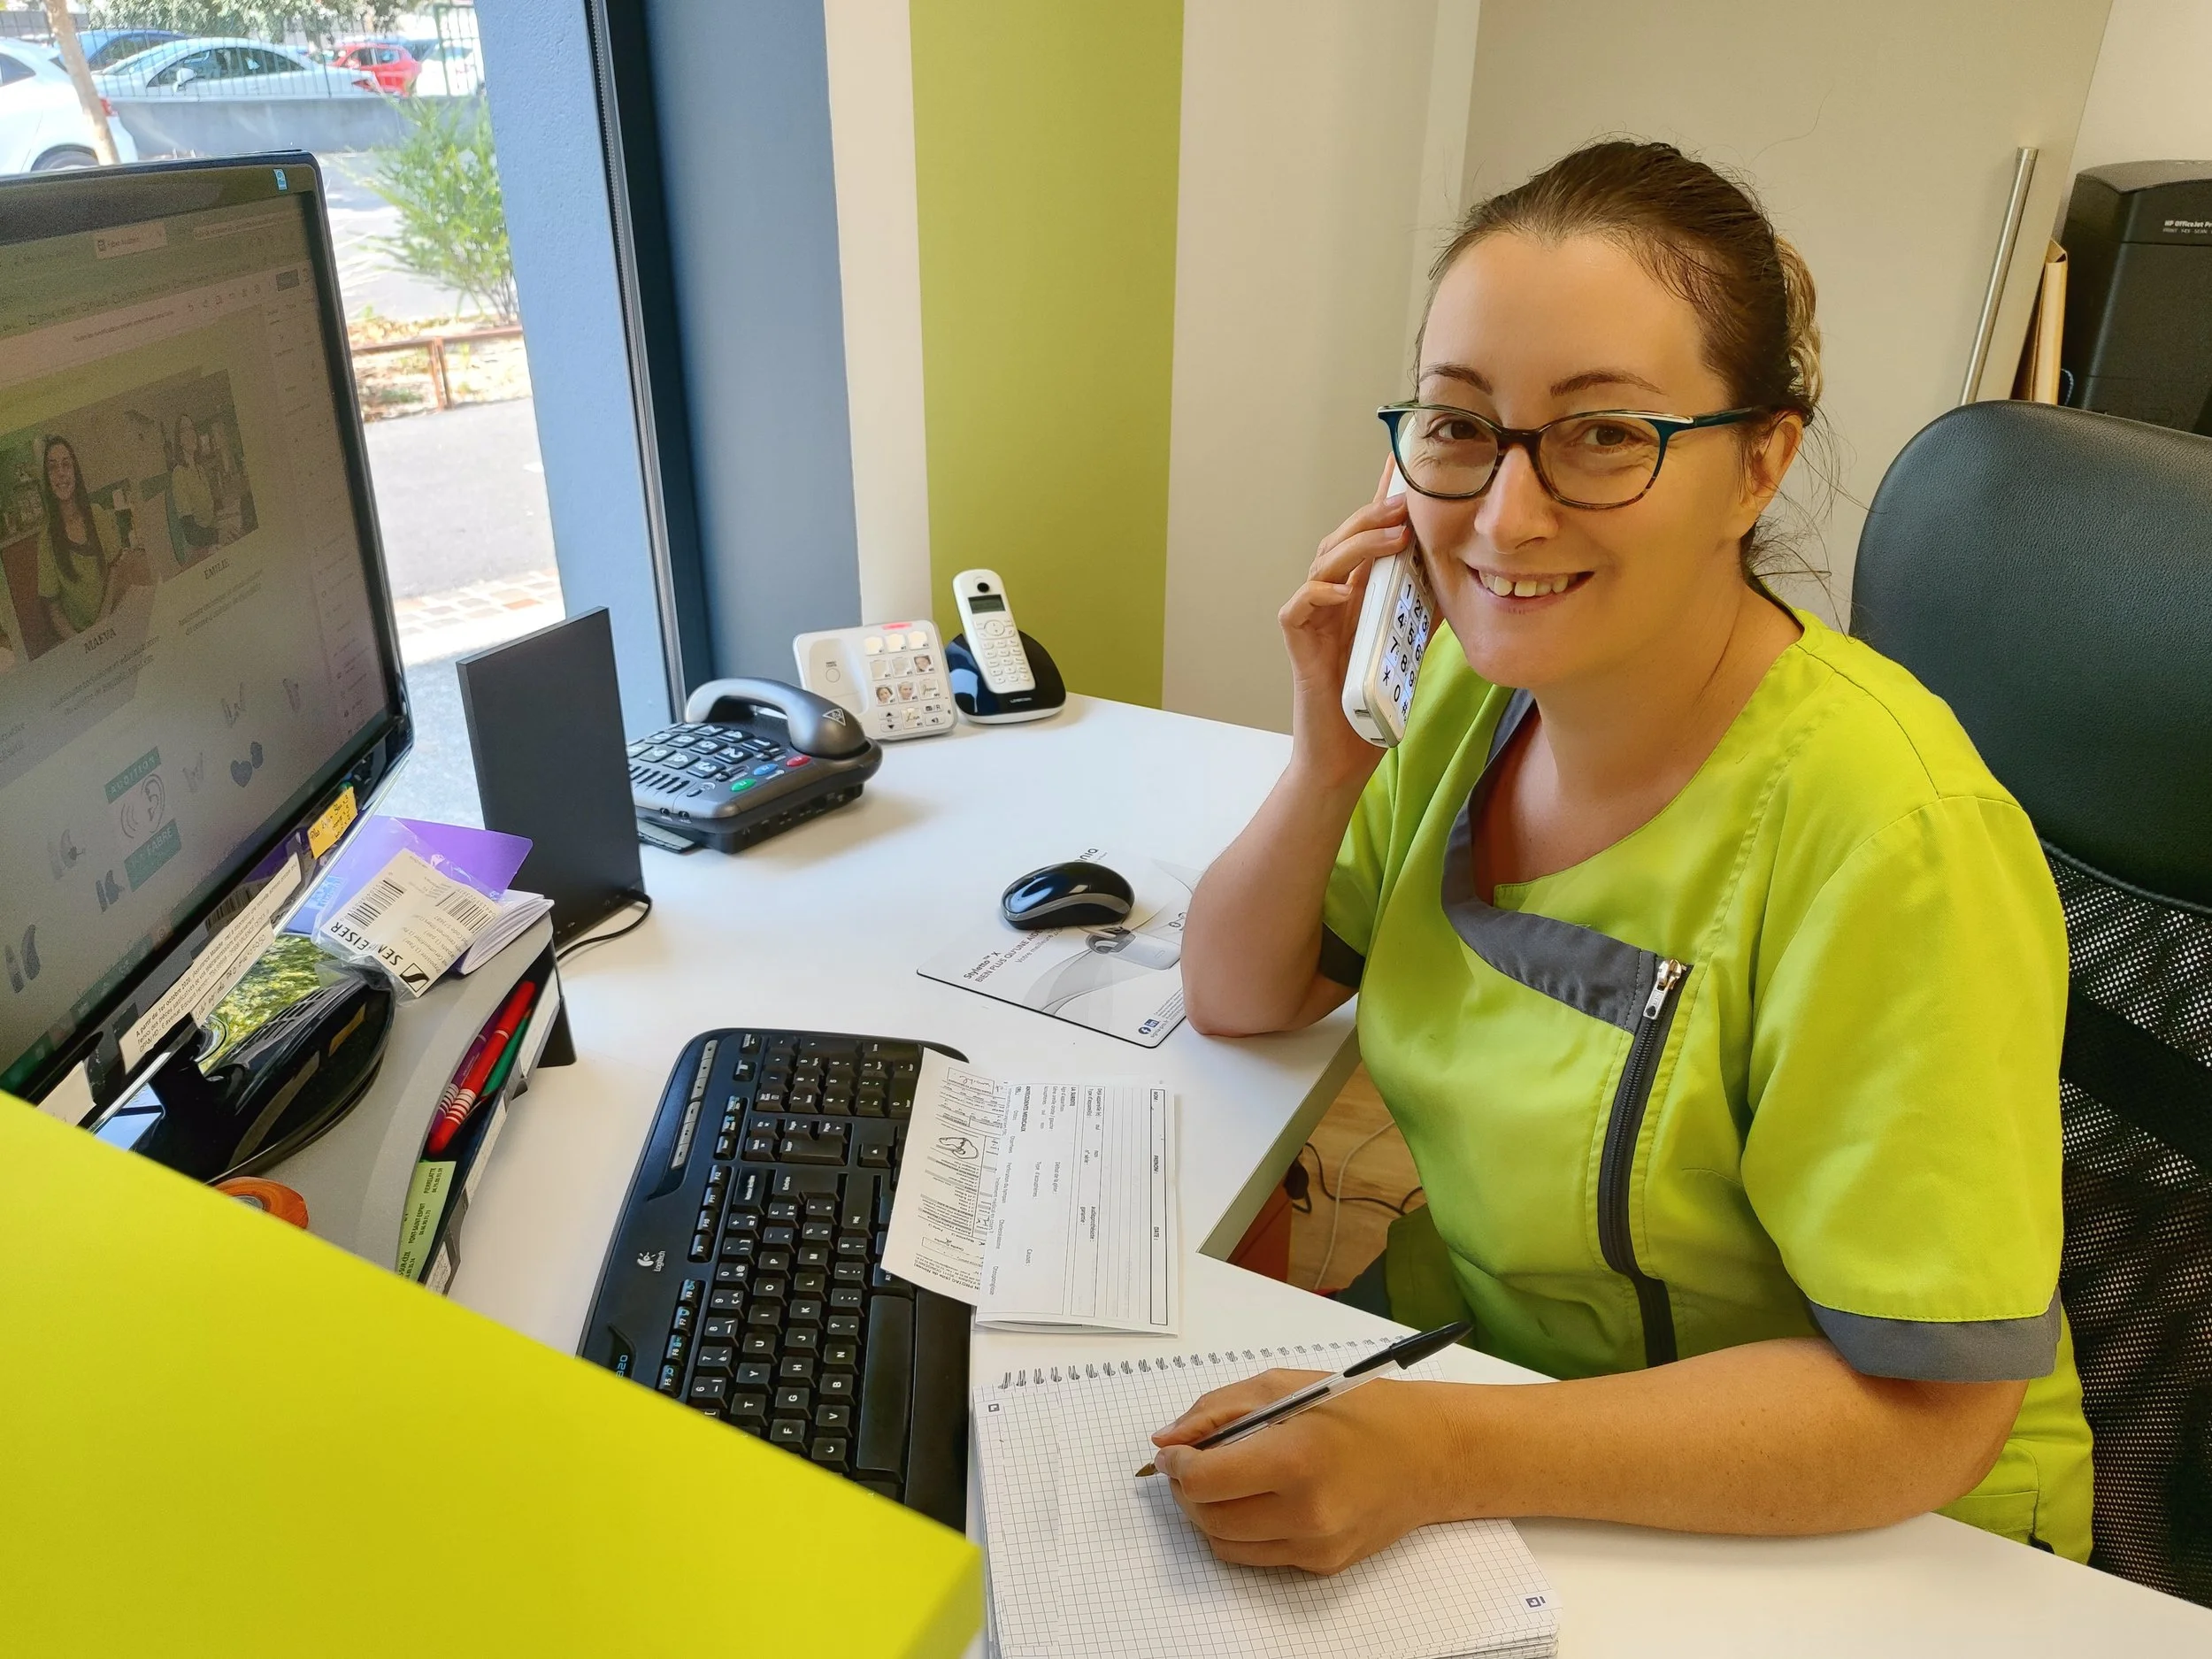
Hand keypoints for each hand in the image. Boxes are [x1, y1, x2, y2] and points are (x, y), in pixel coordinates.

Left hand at [1148, 1368, 1449, 1574]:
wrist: (1431, 1454)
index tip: (1174, 1453)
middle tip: (1193, 1464)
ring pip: (1225, 1545)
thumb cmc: (1360, 1409)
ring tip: (1224, 1481)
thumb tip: (1165, 1441)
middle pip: (1208, 1517)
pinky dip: (1244, 1530)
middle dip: (1187, 1491)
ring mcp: (1316, 1545)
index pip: (1204, 1480)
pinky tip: (1260, 1498)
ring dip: (1209, 1514)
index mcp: (1296, 1457)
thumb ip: (1217, 1411)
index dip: (1177, 1465)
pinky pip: (1258, 1556)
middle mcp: (1306, 1511)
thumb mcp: (1283, 1386)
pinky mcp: (1323, 1565)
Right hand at [1281, 459, 1411, 783]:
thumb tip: (1465, 572)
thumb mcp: (1414, 645)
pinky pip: (1299, 608)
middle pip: (1343, 540)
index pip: (1369, 537)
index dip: (1381, 499)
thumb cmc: (1376, 702)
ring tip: (1392, 536)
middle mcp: (1333, 599)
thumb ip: (1428, 609)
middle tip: (1407, 499)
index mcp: (1359, 594)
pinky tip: (1344, 590)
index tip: (1402, 465)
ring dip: (1356, 545)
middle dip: (1373, 514)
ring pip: (1323, 565)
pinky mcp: (1299, 646)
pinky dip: (1318, 594)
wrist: (1345, 755)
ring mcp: (1313, 620)